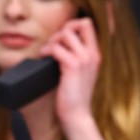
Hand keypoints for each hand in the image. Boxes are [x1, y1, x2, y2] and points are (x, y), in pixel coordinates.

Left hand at [43, 17, 101, 138]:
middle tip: (54, 43)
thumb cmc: (75, 96)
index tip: (63, 36)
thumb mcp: (81, 73)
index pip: (88, 25)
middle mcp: (92, 54)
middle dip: (63, 29)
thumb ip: (77, 57)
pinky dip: (47, 50)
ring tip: (48, 52)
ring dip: (52, 40)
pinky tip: (44, 57)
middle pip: (79, 24)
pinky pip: (56, 48)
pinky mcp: (72, 66)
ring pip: (66, 33)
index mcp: (95, 55)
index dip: (73, 24)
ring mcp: (83, 59)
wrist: (77, 115)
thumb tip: (61, 43)